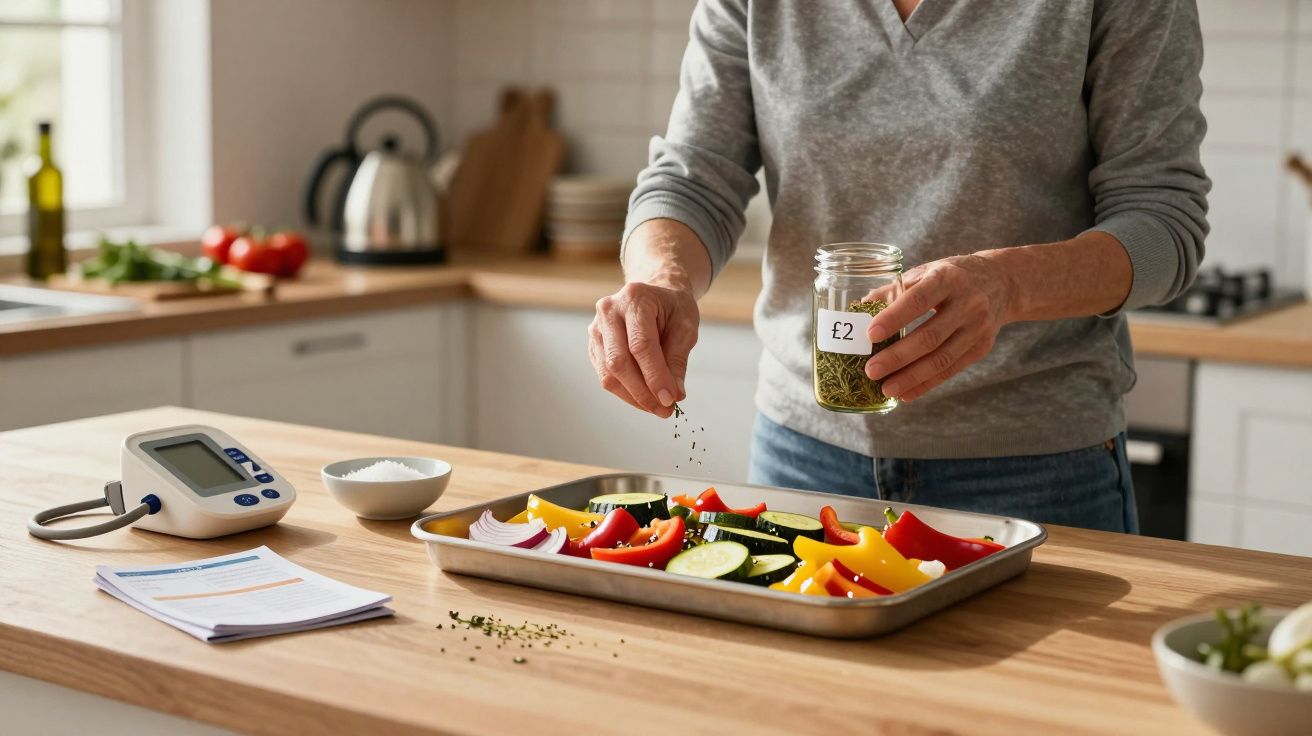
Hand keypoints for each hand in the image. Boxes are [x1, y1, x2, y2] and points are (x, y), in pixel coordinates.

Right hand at [588, 279, 698, 417]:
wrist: (655, 296)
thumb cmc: (672, 308)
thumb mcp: (685, 327)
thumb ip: (677, 360)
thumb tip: (674, 395)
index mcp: (634, 298)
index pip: (641, 345)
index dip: (655, 376)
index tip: (671, 399)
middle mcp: (609, 311)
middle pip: (619, 362)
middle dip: (642, 392)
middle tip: (665, 409)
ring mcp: (596, 328)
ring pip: (608, 374)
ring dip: (634, 397)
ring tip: (658, 407)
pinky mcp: (594, 345)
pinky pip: (606, 376)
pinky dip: (626, 392)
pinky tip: (645, 397)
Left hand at [864, 253, 1015, 401]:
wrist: (1003, 282)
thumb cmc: (953, 276)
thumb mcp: (927, 272)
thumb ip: (894, 289)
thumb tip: (860, 308)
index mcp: (948, 278)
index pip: (918, 300)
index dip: (894, 318)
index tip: (870, 335)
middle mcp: (967, 303)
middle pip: (930, 336)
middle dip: (898, 357)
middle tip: (871, 371)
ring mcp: (977, 328)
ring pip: (942, 359)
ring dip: (911, 377)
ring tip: (886, 388)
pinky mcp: (982, 347)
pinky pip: (951, 370)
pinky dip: (927, 384)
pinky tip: (906, 394)